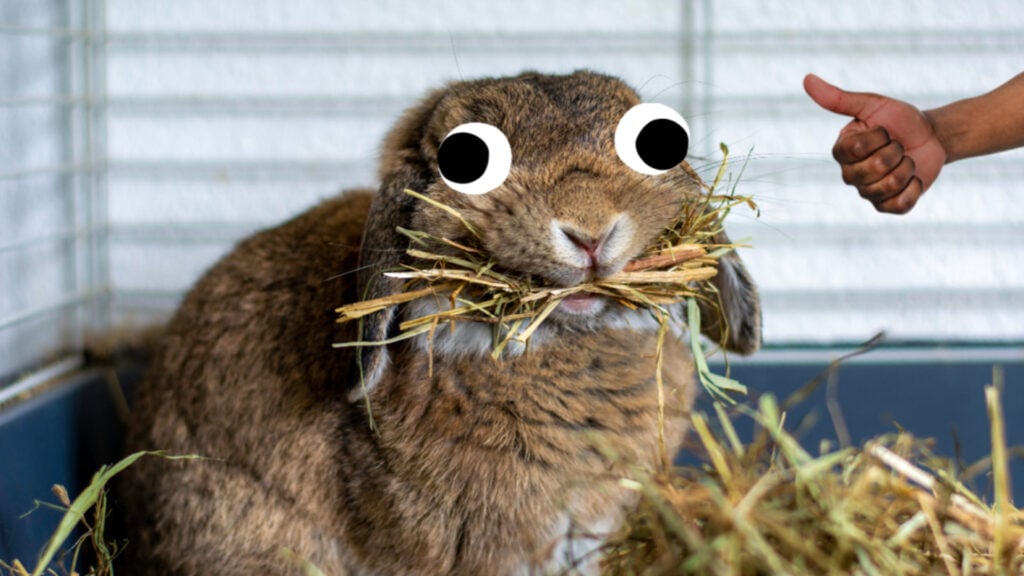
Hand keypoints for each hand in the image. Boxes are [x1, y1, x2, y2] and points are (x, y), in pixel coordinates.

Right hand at [803, 74, 946, 213]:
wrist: (932, 137)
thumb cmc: (899, 119)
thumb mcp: (871, 105)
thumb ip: (838, 99)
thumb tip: (806, 79)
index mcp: (842, 151)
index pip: (855, 150)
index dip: (878, 138)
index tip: (885, 130)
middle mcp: (850, 174)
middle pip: (872, 170)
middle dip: (896, 153)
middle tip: (898, 146)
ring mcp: (868, 193)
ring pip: (887, 187)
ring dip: (907, 169)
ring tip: (906, 160)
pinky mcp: (887, 206)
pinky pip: (899, 205)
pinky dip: (913, 189)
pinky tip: (913, 178)